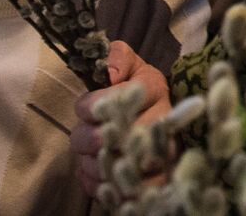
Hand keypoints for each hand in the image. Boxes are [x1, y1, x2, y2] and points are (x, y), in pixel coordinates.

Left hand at [73, 41, 167, 196]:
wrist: (151, 112)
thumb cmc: (133, 86)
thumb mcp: (128, 63)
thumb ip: (117, 57)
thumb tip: (111, 74)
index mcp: (155, 88)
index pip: (121, 99)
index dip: (93, 106)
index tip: (85, 108)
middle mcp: (162, 121)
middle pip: (117, 137)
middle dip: (89, 139)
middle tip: (83, 137)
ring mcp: (160, 154)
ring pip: (116, 167)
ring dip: (92, 164)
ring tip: (90, 156)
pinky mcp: (152, 180)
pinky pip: (119, 189)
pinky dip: (98, 184)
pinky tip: (97, 173)